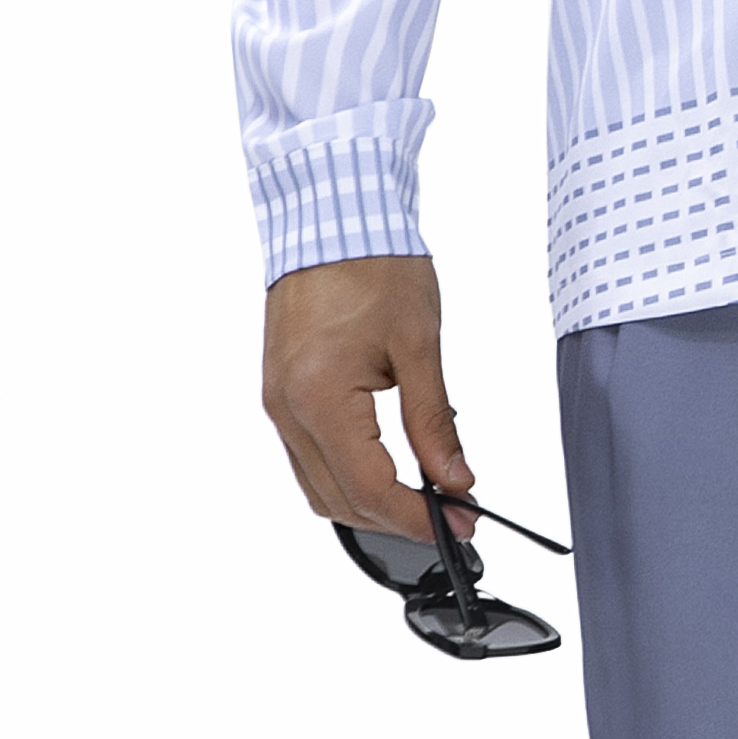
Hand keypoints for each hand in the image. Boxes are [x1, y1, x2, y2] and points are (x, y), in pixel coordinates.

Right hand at [262, 254, 474, 540]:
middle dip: (397, 519)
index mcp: (319, 396)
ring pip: (318, 487)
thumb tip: (454, 478)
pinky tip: (385, 470)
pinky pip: (307, 458)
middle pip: (339, 500)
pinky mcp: (280, 392)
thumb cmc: (371, 264)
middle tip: (453, 516)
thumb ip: (434, 421)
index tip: (460, 522)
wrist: (329, 215)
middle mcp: (287, 408)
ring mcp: (277, 402)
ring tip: (424, 501)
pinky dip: (346, 478)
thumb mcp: (418, 345)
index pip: (369, 488)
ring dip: (368, 505)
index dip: (417, 518)